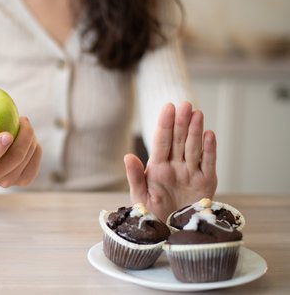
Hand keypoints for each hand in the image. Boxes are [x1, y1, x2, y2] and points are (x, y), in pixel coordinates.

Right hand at [0, 116, 41, 186]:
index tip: (6, 134)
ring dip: (30, 142)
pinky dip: (36, 151)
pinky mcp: (22, 180)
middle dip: (21, 142)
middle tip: (24, 120)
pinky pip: (34, 166)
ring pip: (24, 164)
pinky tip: (33, 139)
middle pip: (10, 165)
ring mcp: (6, 182)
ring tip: (26, 125)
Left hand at [124, 102, 216, 221]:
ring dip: (195, 131)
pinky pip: (208, 163)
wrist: (171, 234)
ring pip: (193, 148)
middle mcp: (175, 167)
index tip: (168, 107)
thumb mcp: (140, 198)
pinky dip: (210, 150)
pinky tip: (209, 134)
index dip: (165, 124)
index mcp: (157, 168)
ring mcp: (191, 173)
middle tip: (184, 104)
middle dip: (181, 122)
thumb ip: (135, 177)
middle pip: (178, 140)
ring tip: (196, 113)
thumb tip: (128, 156)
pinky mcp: (206, 183)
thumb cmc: (152, 215)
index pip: (161, 142)